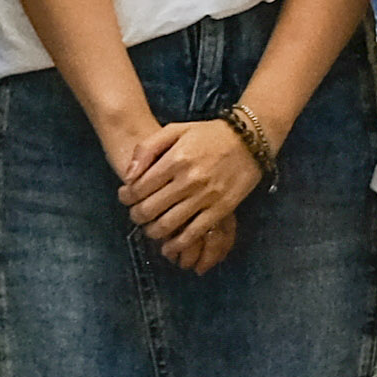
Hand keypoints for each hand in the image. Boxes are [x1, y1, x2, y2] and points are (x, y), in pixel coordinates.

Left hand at [117, 116, 264, 270]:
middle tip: (136, 214)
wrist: (250, 139)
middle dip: (136, 216)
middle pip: (150, 209)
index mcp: (175, 159)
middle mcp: (189, 180)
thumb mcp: (175, 130)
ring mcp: (206, 196)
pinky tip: (169, 246)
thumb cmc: (209, 134)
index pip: (139, 188)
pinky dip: (177, 244)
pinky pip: (194, 233)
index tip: (126, 197)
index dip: (126, 196)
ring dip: (153, 232)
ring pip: (168, 225)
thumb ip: (147, 148)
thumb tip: (128, 175)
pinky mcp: (221, 209)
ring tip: (150, 228)